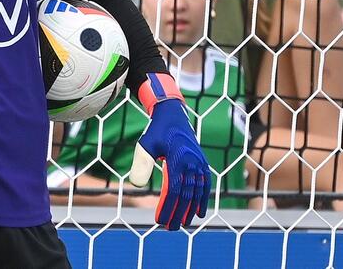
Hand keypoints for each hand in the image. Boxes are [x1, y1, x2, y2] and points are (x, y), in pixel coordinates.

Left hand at [129, 74, 210, 230]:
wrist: (173, 114)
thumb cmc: (156, 131)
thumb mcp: (145, 145)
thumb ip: (141, 164)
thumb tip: (137, 185)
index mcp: (178, 159)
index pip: (174, 190)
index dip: (168, 207)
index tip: (160, 221)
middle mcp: (192, 162)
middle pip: (186, 194)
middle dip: (178, 213)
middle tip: (169, 228)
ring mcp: (199, 163)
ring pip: (197, 192)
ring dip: (190, 209)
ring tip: (182, 224)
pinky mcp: (202, 163)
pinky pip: (205, 184)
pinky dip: (203, 199)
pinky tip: (198, 212)